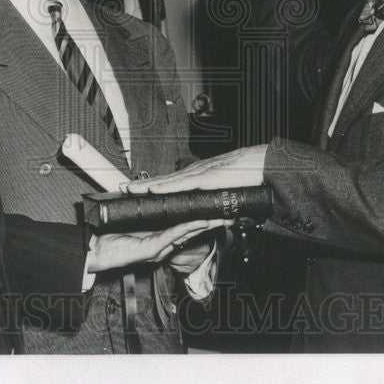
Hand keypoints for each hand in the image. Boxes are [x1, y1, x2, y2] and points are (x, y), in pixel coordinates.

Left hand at [86, 219, 227, 273]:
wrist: (93, 251)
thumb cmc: (109, 236)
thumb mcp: (132, 220)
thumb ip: (145, 211)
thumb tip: (154, 194)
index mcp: (159, 237)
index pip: (184, 227)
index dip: (201, 219)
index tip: (216, 210)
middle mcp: (161, 244)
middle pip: (190, 231)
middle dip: (210, 223)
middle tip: (227, 216)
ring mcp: (157, 248)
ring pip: (185, 234)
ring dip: (203, 225)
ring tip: (219, 218)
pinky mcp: (150, 250)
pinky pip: (171, 236)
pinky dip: (185, 228)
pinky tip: (197, 222)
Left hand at [122, 145, 268, 194]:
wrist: (261, 165)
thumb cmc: (248, 177)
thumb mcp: (230, 194)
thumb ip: (222, 205)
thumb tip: (222, 218)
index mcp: (199, 176)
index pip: (171, 182)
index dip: (154, 185)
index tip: (138, 189)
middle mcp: (194, 173)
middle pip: (162, 180)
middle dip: (141, 185)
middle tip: (122, 188)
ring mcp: (197, 175)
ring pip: (165, 182)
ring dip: (145, 186)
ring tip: (127, 189)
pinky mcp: (203, 179)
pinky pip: (178, 185)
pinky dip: (162, 188)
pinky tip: (149, 190)